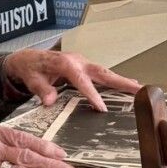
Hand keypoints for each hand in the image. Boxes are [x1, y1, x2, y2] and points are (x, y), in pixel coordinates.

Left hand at [3, 49, 141, 111]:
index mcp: (65, 63)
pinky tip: (126, 85)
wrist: (27, 59)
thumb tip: (49, 101)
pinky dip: (114, 80)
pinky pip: (101, 75)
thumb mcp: (31, 79)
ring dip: (121, 81)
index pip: (82, 81)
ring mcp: (82, 63)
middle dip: (120, 81)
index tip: (102, 108)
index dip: (92, 95)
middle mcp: (77, 61)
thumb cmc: (30, 69)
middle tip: (138, 89)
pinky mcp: (84, 67)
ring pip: (105, 73)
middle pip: (102, 72)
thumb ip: (41, 89)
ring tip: (139, 89)